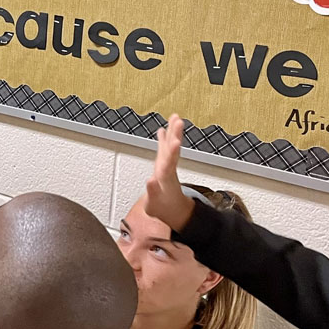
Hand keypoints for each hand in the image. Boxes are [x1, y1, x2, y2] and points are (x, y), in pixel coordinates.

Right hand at [144, 114, 194, 231]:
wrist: (173, 211)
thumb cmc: (163, 209)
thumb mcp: (155, 205)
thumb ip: (153, 192)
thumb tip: (150, 180)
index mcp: (166, 179)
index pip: (169, 163)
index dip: (171, 152)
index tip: (174, 142)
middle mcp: (168, 170)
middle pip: (172, 150)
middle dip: (175, 135)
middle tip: (178, 121)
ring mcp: (167, 166)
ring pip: (170, 147)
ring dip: (173, 132)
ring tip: (175, 117)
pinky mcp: (164, 165)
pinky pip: (165, 149)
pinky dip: (164, 139)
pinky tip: (162, 130)